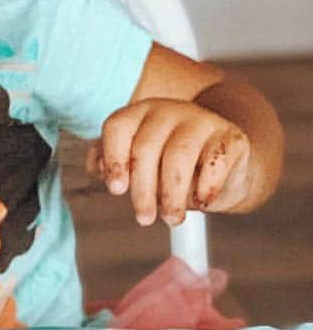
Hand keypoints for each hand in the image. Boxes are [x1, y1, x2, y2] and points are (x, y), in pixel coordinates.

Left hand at [88, 98, 252, 226]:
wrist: (227, 164)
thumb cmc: (170, 165)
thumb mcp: (138, 164)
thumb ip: (111, 163)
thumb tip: (99, 169)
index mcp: (138, 113)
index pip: (117, 127)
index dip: (113, 159)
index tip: (116, 190)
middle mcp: (167, 110)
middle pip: (145, 147)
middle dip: (142, 189)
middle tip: (144, 219)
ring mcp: (200, 119)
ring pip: (177, 155)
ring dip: (172, 194)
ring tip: (171, 219)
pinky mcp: (230, 137)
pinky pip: (214, 162)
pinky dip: (205, 186)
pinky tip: (201, 202)